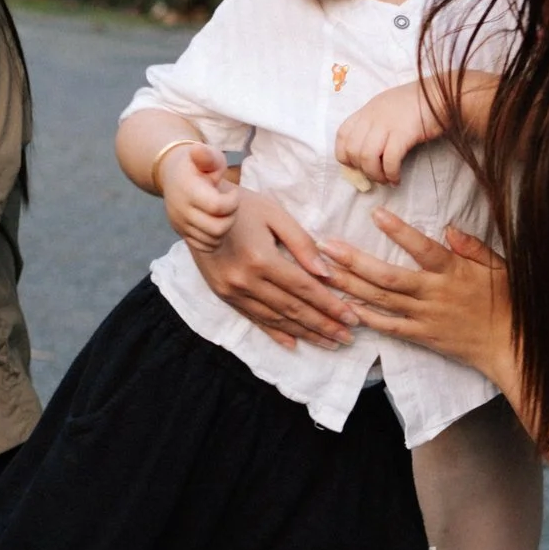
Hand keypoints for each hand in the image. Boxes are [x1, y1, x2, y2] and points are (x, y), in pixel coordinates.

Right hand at [159, 143, 240, 251]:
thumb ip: (207, 156)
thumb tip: (197, 150)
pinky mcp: (182, 234)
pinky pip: (204, 247)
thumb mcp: (206, 155)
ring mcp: (181, 224)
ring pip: (212, 240)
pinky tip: (217, 224)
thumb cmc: (197, 164)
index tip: (233, 193)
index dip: (232, 202)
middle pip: (217, 228)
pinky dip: (215, 240)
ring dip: (224, 229)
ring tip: (224, 214)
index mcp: (189, 190)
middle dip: (231, 217)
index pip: (217, 207)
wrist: (172, 174)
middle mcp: (182, 210)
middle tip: (230, 205)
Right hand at [188, 189, 357, 349]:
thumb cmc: (241, 205)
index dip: (331, 305)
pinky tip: (294, 344)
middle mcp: (246, 281)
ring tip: (330, 343)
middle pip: (293, 309)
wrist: (195, 209)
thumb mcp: (274, 214)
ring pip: (276, 320)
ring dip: (306, 334)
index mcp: (261, 259)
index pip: (304, 289)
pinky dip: (275, 334)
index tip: (353, 318)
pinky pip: (254, 319)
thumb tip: (325, 274)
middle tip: (348, 338)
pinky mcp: (224, 296)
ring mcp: (233, 292)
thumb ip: (301, 243)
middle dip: (324, 325)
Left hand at [319, 210, 515, 387]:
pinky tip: (345, 308)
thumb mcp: (498, 266)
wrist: (509, 345)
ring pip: (382, 300)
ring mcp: (426, 317)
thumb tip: (448, 227)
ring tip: (324, 272)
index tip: (375, 214)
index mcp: (453, 272)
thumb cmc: (505, 301)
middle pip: (388, 276)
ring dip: (350, 286)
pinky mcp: (422, 336)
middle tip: (325, 246)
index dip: (399, 232)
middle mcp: (435, 293)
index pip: (422, 248)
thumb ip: (472, 246)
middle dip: (354, 261)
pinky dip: (367, 318)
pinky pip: (390, 327)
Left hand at [335, 81, 443, 186]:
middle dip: (361, 169)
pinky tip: (397, 178)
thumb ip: (374, 123)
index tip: (356, 165)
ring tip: (386, 179)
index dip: (344, 154)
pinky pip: (389, 160)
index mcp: (367, 110)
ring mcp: (387, 124)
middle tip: (375, 175)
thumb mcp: (388, 106)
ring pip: (367, 157)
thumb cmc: (418, 103)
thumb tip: (366, 152)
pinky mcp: (404, 133)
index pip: (342, 134)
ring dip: (375, 174)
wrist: (441, 94)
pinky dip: (391, 173)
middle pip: (353, 149)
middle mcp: (373, 116)